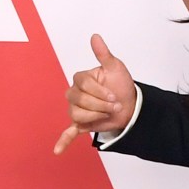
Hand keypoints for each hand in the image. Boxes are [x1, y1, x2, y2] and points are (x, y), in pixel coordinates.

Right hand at [56, 33, 133, 153]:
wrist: (130, 106)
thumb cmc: (121, 86)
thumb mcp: (115, 68)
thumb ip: (103, 54)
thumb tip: (95, 37)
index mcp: (81, 79)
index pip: (83, 85)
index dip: (99, 91)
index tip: (113, 94)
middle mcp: (74, 94)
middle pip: (79, 100)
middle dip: (100, 104)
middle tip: (114, 105)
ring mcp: (76, 109)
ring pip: (77, 115)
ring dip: (95, 116)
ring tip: (107, 114)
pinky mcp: (80, 124)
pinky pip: (68, 132)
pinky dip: (63, 142)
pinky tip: (57, 151)